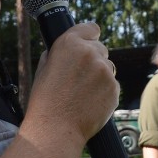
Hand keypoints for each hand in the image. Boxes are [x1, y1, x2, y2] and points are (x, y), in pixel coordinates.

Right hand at [27, 23, 118, 144]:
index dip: (89, 37)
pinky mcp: (114, 88)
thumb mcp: (43, 69)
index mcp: (69, 43)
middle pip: (100, 48)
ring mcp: (105, 70)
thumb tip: (68, 48)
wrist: (56, 129)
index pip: (91, 28)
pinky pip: (112, 85)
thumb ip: (58, 54)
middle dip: (93, 60)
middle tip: (80, 78)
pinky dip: (104, 92)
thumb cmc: (45, 101)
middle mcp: (90, 52)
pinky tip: (90, 103)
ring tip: (82, 94)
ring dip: (99, 76)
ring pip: (107, 67)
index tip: (87, 44)